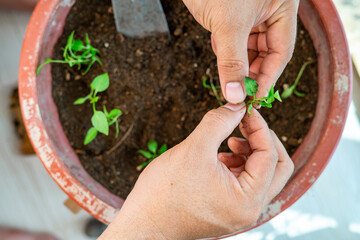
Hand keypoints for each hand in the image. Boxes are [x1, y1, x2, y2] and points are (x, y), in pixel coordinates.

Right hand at [99, 104, 293, 238]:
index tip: (245, 111)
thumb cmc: (163, 193)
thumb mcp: (194, 149)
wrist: (143, 223)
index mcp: (247, 199)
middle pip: (277, 169)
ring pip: (262, 177)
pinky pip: (246, 185)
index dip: (259, 127)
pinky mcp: (229, 211)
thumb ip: (219, 122)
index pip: (269, 155)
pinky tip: (220, 157)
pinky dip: (240, 166)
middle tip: (244, 125)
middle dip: (263, 141)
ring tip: (228, 142)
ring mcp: (240, 213)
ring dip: (251, 153)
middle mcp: (249, 210)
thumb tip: (237, 105)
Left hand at [183, 0, 298, 102]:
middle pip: (267, 53)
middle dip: (252, 73)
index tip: (254, 97)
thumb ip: (232, 61)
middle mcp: (270, 13)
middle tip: (239, 92)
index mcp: (282, 9)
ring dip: (238, 64)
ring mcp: (252, 16)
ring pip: (249, 50)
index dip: (267, 77)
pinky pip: (234, 42)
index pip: (281, 51)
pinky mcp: (233, 18)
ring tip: (229, 76)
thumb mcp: (228, 25)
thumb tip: (235, 95)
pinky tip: (220, 54)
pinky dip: (226, 52)